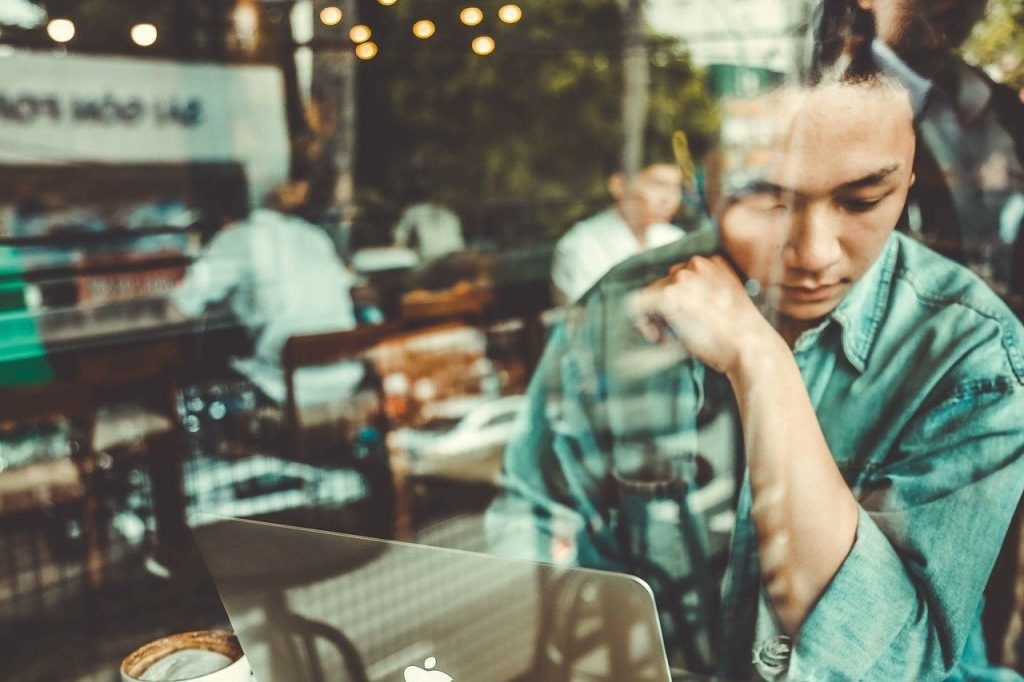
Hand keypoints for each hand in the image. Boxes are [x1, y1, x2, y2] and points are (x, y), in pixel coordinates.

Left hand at [631, 255, 777, 375]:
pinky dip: (644, 323)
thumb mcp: (729, 303)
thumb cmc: (742, 335)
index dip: (677, 301)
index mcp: (714, 263)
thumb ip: (707, 294)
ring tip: (669, 339)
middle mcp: (697, 264)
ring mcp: (682, 278)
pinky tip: (660, 339)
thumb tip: (682, 305)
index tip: (682, 322)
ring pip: (651, 294)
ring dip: (655, 317)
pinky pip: (638, 304)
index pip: (681, 278)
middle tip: (672, 335)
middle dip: (664, 310)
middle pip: (665, 284)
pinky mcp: (669, 295)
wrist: (751, 347)